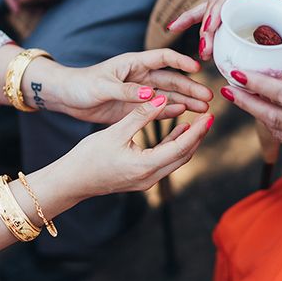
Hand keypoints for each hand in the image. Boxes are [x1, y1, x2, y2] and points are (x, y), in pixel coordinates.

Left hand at [31, 48, 212, 123]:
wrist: (67, 98)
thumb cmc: (82, 85)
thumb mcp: (103, 87)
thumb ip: (127, 91)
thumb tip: (151, 94)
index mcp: (134, 63)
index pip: (164, 58)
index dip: (181, 62)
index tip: (197, 69)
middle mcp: (140, 76)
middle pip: (171, 79)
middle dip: (190, 87)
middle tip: (208, 97)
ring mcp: (139, 92)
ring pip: (168, 95)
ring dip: (185, 100)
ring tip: (203, 108)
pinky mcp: (134, 107)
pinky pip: (156, 109)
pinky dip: (170, 111)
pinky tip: (184, 114)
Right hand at [63, 96, 214, 200]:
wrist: (72, 180)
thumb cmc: (89, 156)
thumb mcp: (115, 131)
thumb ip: (141, 115)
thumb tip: (162, 98)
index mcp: (145, 165)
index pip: (181, 147)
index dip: (197, 131)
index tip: (209, 116)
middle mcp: (150, 177)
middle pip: (183, 156)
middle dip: (197, 137)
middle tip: (207, 117)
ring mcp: (145, 182)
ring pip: (175, 161)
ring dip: (186, 143)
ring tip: (195, 124)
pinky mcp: (140, 181)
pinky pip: (164, 163)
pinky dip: (172, 148)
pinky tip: (176, 134)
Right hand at [167, 0, 281, 59]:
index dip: (217, 11)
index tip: (210, 30)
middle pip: (217, 2)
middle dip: (207, 27)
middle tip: (205, 51)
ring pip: (211, 6)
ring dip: (199, 26)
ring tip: (188, 44)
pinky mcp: (238, 0)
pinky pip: (214, 9)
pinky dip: (197, 19)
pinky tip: (176, 26)